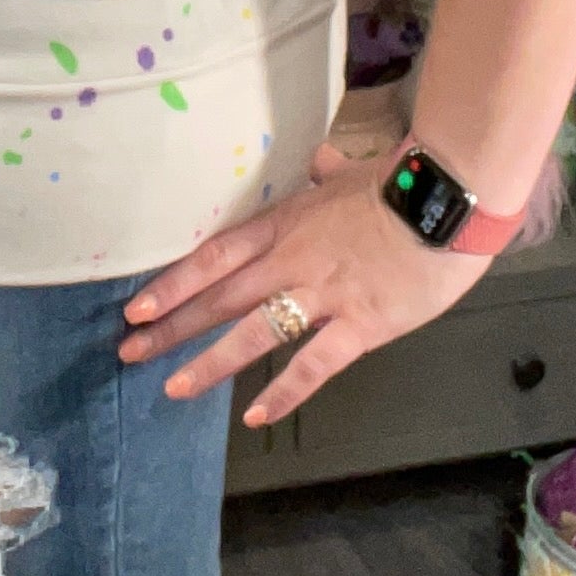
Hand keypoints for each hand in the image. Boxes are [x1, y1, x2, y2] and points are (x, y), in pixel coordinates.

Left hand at [117, 142, 492, 426]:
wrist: (446, 198)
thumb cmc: (401, 183)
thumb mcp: (351, 171)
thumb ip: (326, 171)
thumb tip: (317, 159)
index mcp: (285, 225)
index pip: (215, 256)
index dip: (173, 283)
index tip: (138, 307)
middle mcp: (291, 261)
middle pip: (219, 298)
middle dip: (172, 326)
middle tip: (129, 351)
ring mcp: (322, 295)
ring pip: (253, 334)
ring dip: (209, 363)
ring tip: (172, 389)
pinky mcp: (359, 326)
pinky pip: (313, 364)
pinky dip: (284, 391)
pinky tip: (255, 416)